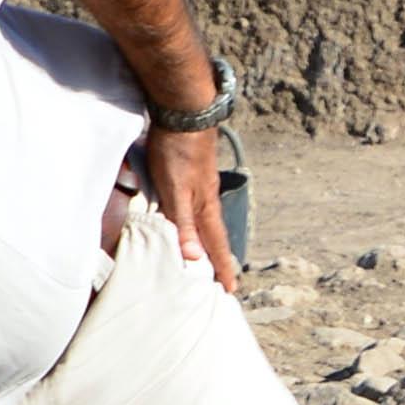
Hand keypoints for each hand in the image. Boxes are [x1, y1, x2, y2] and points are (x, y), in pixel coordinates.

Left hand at [143, 127, 239, 291]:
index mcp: (204, 207)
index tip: (229, 290)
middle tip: (224, 279)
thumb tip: (195, 258)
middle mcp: (206, 199)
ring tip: (210, 254)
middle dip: (219, 258)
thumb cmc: (177, 152)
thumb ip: (183, 223)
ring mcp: (201, 185)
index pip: (215, 245)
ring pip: (207, 221)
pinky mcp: (193, 173)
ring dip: (209, 240)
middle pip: (215, 235)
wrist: (184, 113)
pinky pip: (197, 207)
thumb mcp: (175, 191)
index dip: (221, 268)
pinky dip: (198, 221)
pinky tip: (193, 217)